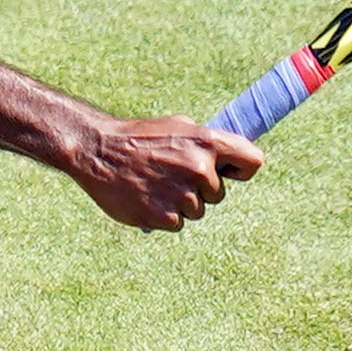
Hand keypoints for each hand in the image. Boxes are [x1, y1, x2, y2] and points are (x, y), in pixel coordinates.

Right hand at [68, 115, 263, 228]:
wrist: (98, 152)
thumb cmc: (140, 137)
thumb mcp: (178, 127)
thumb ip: (207, 143)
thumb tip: (233, 158)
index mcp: (208, 142)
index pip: (253, 162)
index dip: (241, 170)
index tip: (230, 173)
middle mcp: (200, 169)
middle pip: (219, 193)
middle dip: (200, 189)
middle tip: (170, 175)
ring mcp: (183, 195)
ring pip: (198, 210)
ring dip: (181, 203)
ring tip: (155, 184)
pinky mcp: (165, 217)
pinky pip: (178, 223)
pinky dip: (165, 215)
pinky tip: (147, 197)